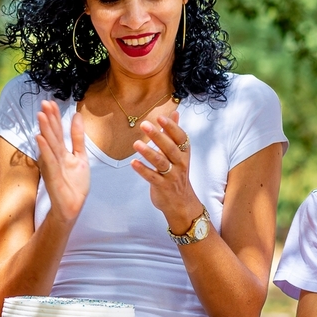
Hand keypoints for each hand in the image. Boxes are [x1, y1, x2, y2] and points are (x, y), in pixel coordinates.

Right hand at [35, 100, 89, 224]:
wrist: (72, 207)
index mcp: (61, 152)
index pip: (57, 131)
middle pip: (51, 134)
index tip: (51, 101)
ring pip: (49, 145)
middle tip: (44, 103)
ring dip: (45, 130)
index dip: (55, 116)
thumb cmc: (74, 184)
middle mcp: (54, 157)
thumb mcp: (80, 157)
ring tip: (41, 115)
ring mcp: (52, 167)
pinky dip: (44, 149)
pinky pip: (49, 161)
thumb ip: (77, 138)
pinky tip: (40, 138)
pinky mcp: (53, 177)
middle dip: (48, 119)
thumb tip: (77, 116)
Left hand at [132, 109, 202, 229]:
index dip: (172, 127)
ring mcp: (172, 175)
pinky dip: (143, 170)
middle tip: (144, 124)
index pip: (180, 137)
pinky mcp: (162, 186)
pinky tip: (133, 163)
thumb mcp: (179, 153)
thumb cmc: (178, 174)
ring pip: (160, 162)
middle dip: (157, 136)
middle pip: (169, 148)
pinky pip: (152, 177)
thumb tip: (175, 113)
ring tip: (136, 144)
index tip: (161, 117)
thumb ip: (174, 134)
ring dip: (148, 152)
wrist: (182, 202)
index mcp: (184, 153)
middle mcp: (180, 163)